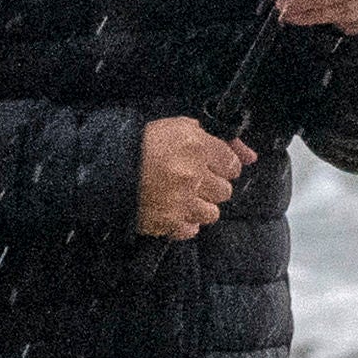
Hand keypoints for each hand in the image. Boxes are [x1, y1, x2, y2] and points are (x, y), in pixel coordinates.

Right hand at [138, 116, 255, 239]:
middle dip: (211, 185)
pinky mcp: (168, 222)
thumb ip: (219, 140)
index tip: (211, 166)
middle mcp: (192, 175)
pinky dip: (184, 223)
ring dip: (200, 205)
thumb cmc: (142, 144)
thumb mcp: (180, 128)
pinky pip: (191, 230)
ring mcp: (181, 201)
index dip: (222, 165)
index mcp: (196, 146)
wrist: (106, 167)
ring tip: (182, 196)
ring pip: (212, 213)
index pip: (232, 164)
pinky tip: (172, 210)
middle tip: (193, 179)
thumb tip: (251, 156)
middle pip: (224, 191)